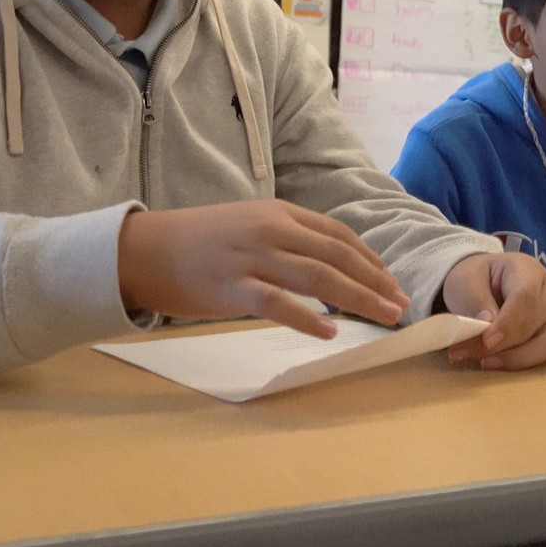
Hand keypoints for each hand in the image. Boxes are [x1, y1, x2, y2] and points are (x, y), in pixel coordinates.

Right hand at [117, 200, 408, 337]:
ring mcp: (253, 258)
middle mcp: (272, 231)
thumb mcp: (251, 225)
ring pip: (318, 279)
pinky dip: (308, 319)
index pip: (338, 236)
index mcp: (280, 213)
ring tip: (383, 316)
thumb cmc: (200, 240)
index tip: (390, 281)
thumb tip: (329, 267)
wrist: (145, 249)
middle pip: (337, 257)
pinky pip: (278, 304)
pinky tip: (330, 332)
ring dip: (357, 299)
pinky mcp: (233, 287)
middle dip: (374, 281)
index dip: (370, 260)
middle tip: (400, 304)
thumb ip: (288, 240)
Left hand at [439, 253, 545, 372]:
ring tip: (489, 364)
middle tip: (466, 354)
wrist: (483, 281)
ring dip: (522, 358)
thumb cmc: (476, 279)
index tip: (486, 342)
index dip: (507, 323)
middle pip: (536, 324)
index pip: (525, 298)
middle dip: (503, 346)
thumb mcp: (466, 281)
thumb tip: (489, 325)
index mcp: (527, 269)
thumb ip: (475, 300)